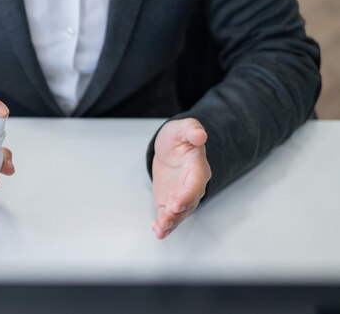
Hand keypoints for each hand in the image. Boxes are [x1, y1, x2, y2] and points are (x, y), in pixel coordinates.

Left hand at [151, 118, 210, 238]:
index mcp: (198, 168)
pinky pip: (169, 215)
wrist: (171, 148)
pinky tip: (158, 230)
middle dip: (178, 212)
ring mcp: (182, 195)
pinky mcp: (170, 201)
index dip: (187, 194)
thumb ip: (192, 130)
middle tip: (167, 219)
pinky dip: (164, 224)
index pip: (195, 184)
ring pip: (180, 213)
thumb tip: (200, 135)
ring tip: (161, 229)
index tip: (177, 203)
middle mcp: (193, 185)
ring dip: (171, 222)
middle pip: (188, 202)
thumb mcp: (184, 128)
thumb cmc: (179, 138)